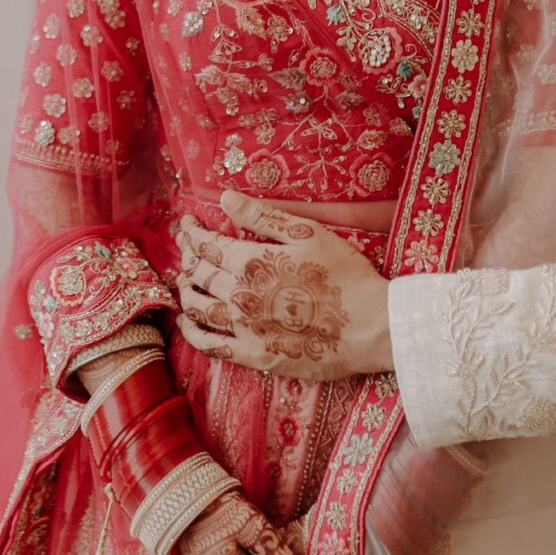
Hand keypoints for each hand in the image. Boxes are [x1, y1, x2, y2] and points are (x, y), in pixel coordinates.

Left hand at [174, 191, 391, 380]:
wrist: (371, 326)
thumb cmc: (345, 274)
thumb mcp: (308, 233)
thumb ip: (262, 216)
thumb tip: (225, 198)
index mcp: (251, 261)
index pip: (207, 244)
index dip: (192, 232)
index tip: (186, 225)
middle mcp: (240, 295)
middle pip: (199, 273)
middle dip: (188, 256)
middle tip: (185, 249)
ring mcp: (244, 328)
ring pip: (197, 307)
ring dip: (185, 290)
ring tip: (184, 281)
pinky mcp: (254, 356)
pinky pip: (210, 345)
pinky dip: (192, 332)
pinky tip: (187, 322)